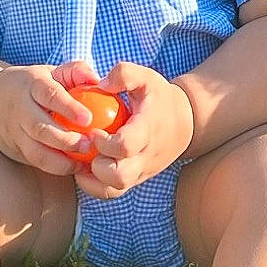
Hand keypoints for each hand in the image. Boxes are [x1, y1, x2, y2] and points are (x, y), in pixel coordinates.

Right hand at [0, 65, 100, 175]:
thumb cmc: (32, 84)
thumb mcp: (50, 72)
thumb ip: (76, 71)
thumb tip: (98, 81)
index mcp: (31, 85)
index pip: (49, 95)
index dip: (69, 107)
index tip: (88, 118)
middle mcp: (20, 110)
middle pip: (41, 128)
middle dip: (66, 140)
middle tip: (89, 145)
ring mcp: (15, 133)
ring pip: (36, 152)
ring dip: (61, 161)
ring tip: (83, 162)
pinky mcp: (15, 150)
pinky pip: (35, 162)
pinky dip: (55, 168)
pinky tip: (75, 168)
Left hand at [76, 62, 194, 199]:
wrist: (184, 123)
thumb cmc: (159, 97)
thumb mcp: (146, 77)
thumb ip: (124, 74)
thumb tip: (100, 84)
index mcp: (147, 131)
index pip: (125, 146)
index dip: (104, 142)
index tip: (93, 131)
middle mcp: (145, 156)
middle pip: (119, 177)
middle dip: (97, 166)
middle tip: (88, 149)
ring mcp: (140, 171)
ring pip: (114, 190)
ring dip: (93, 179)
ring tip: (83, 159)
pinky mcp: (134, 178)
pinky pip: (111, 192)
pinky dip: (94, 186)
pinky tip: (84, 168)